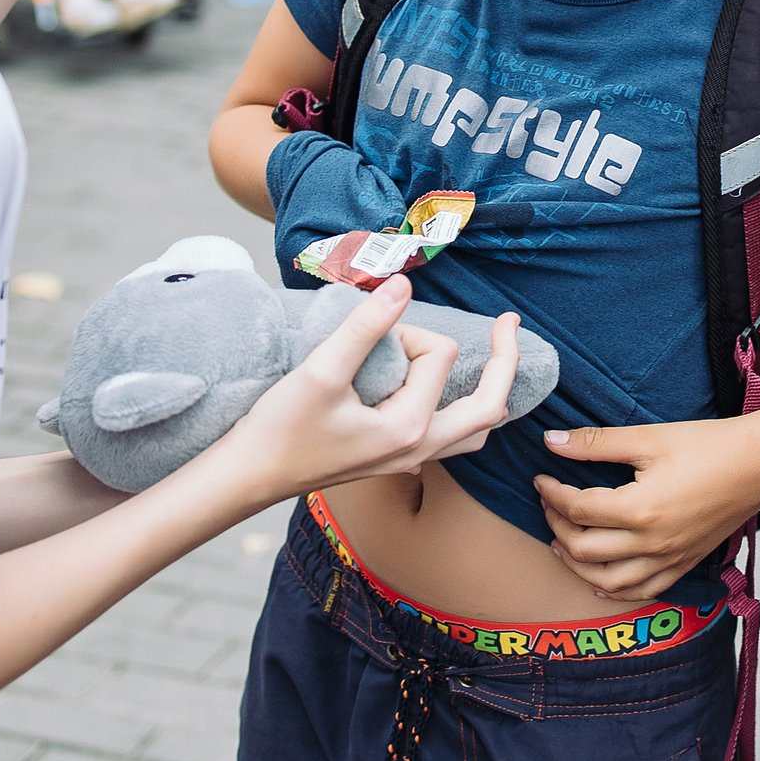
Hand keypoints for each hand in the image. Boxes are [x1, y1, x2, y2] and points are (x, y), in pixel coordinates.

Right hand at [206, 277, 519, 505]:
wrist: (251, 475)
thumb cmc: (281, 427)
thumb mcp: (322, 370)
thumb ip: (366, 327)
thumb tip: (403, 285)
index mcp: (408, 429)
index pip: (438, 356)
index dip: (411, 330)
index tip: (374, 332)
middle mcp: (420, 450)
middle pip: (489, 406)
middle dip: (503, 361)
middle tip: (508, 322)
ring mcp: (412, 460)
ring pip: (475, 430)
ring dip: (489, 391)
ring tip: (495, 357)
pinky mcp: (398, 460)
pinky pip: (453, 438)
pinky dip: (465, 411)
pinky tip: (453, 392)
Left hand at [533, 419, 759, 602]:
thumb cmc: (708, 445)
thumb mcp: (649, 438)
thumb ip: (596, 442)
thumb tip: (550, 442)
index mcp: (640, 509)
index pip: (577, 509)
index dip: (551, 494)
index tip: (540, 478)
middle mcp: (652, 543)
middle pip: (584, 549)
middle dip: (557, 526)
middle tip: (548, 504)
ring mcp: (670, 559)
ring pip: (608, 581)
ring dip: (577, 565)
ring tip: (560, 543)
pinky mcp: (685, 563)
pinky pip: (643, 591)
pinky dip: (615, 590)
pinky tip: (599, 580)